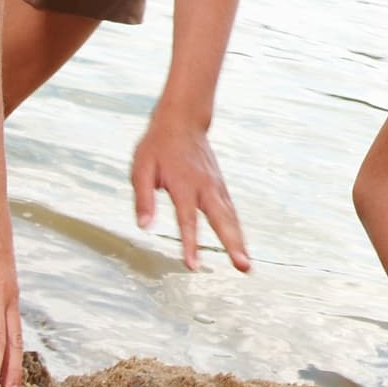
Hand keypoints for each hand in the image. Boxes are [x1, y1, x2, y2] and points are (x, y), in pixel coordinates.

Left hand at [130, 108, 250, 271]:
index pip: (187, 219)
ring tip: (246, 265)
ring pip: (231, 218)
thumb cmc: (158, 145)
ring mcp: (216, 186)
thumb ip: (143, 198)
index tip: (193, 266)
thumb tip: (144, 226)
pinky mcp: (220, 186)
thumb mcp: (141, 168)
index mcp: (184, 184)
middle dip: (234, 245)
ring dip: (240, 242)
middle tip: (243, 267)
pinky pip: (231, 211)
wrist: (182, 120)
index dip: (190, 244)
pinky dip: (237, 230)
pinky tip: (240, 245)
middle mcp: (205, 187)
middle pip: (222, 220)